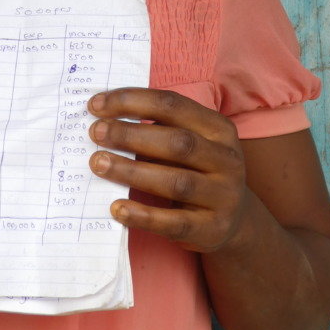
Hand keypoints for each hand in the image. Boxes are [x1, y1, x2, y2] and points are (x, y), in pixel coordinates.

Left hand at [88, 87, 247, 252]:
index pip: (172, 105)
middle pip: (176, 142)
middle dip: (131, 135)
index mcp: (218, 128)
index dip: (132, 101)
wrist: (233, 220)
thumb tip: (103, 119)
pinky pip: (175, 223)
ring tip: (98, 164)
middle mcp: (226, 159)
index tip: (96, 105)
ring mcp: (223, 196)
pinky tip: (117, 208)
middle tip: (95, 133)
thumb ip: (155, 129)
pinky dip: (144, 215)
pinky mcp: (213, 228)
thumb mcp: (188, 143)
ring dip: (132, 171)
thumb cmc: (195, 171)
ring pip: (176, 182)